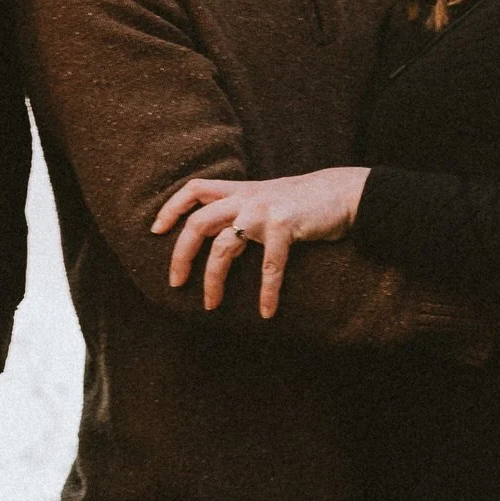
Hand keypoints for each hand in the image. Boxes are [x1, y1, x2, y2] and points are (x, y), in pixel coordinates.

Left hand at [153, 165, 367, 316]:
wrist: (343, 192)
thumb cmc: (305, 201)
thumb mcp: (268, 198)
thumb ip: (243, 211)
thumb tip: (220, 241)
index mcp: (240, 191)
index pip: (194, 190)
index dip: (171, 208)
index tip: (156, 230)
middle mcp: (246, 198)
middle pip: (198, 223)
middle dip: (181, 255)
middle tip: (176, 282)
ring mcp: (263, 211)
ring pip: (223, 247)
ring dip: (214, 280)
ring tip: (211, 305)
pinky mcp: (284, 226)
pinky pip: (269, 266)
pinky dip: (266, 291)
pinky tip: (266, 311)